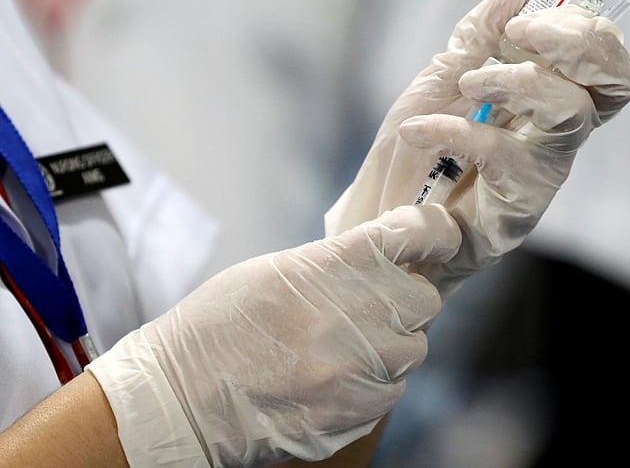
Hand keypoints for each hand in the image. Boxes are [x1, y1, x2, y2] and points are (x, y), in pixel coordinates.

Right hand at [87, 204, 460, 465]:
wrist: (180, 398)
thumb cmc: (218, 327)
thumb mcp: (276, 270)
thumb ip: (338, 263)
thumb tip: (386, 261)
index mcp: (334, 265)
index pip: (416, 233)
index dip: (435, 232)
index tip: (438, 236)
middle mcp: (358, 313)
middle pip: (425, 299)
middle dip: (405, 300)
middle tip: (372, 307)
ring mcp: (362, 366)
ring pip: (414, 348)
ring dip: (391, 345)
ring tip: (344, 349)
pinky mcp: (359, 410)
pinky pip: (393, 389)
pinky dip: (374, 383)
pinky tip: (335, 380)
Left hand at [325, 0, 629, 294]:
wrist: (382, 215)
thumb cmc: (419, 149)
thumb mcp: (445, 76)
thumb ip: (486, 30)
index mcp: (550, 98)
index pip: (604, 58)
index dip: (581, 28)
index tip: (522, 21)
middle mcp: (558, 134)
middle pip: (615, 84)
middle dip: (579, 45)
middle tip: (522, 34)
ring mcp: (543, 172)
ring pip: (571, 114)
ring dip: (519, 82)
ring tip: (469, 79)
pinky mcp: (518, 209)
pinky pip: (502, 155)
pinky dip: (455, 130)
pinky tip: (419, 130)